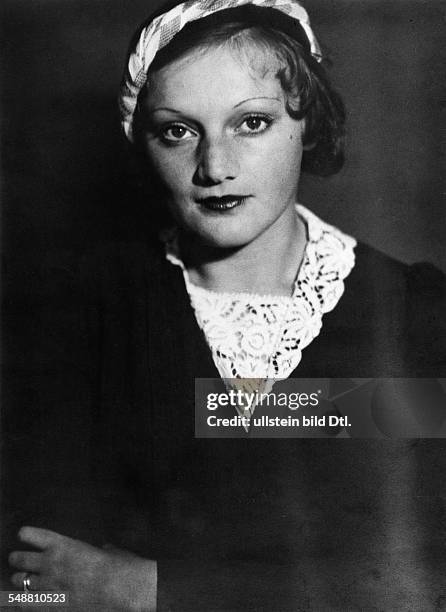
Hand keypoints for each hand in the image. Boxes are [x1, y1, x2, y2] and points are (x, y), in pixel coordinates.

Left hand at [9, 527, 155, 610]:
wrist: (119, 589)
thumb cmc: (118, 567)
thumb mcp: (109, 551)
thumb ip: (101, 551)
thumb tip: (105, 551)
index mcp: (63, 544)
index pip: (31, 535)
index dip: (26, 535)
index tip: (23, 535)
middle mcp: (50, 563)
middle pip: (20, 559)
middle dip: (17, 559)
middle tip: (16, 560)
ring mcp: (48, 586)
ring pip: (20, 582)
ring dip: (20, 581)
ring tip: (20, 581)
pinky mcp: (51, 606)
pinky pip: (27, 604)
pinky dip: (25, 601)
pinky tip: (26, 601)